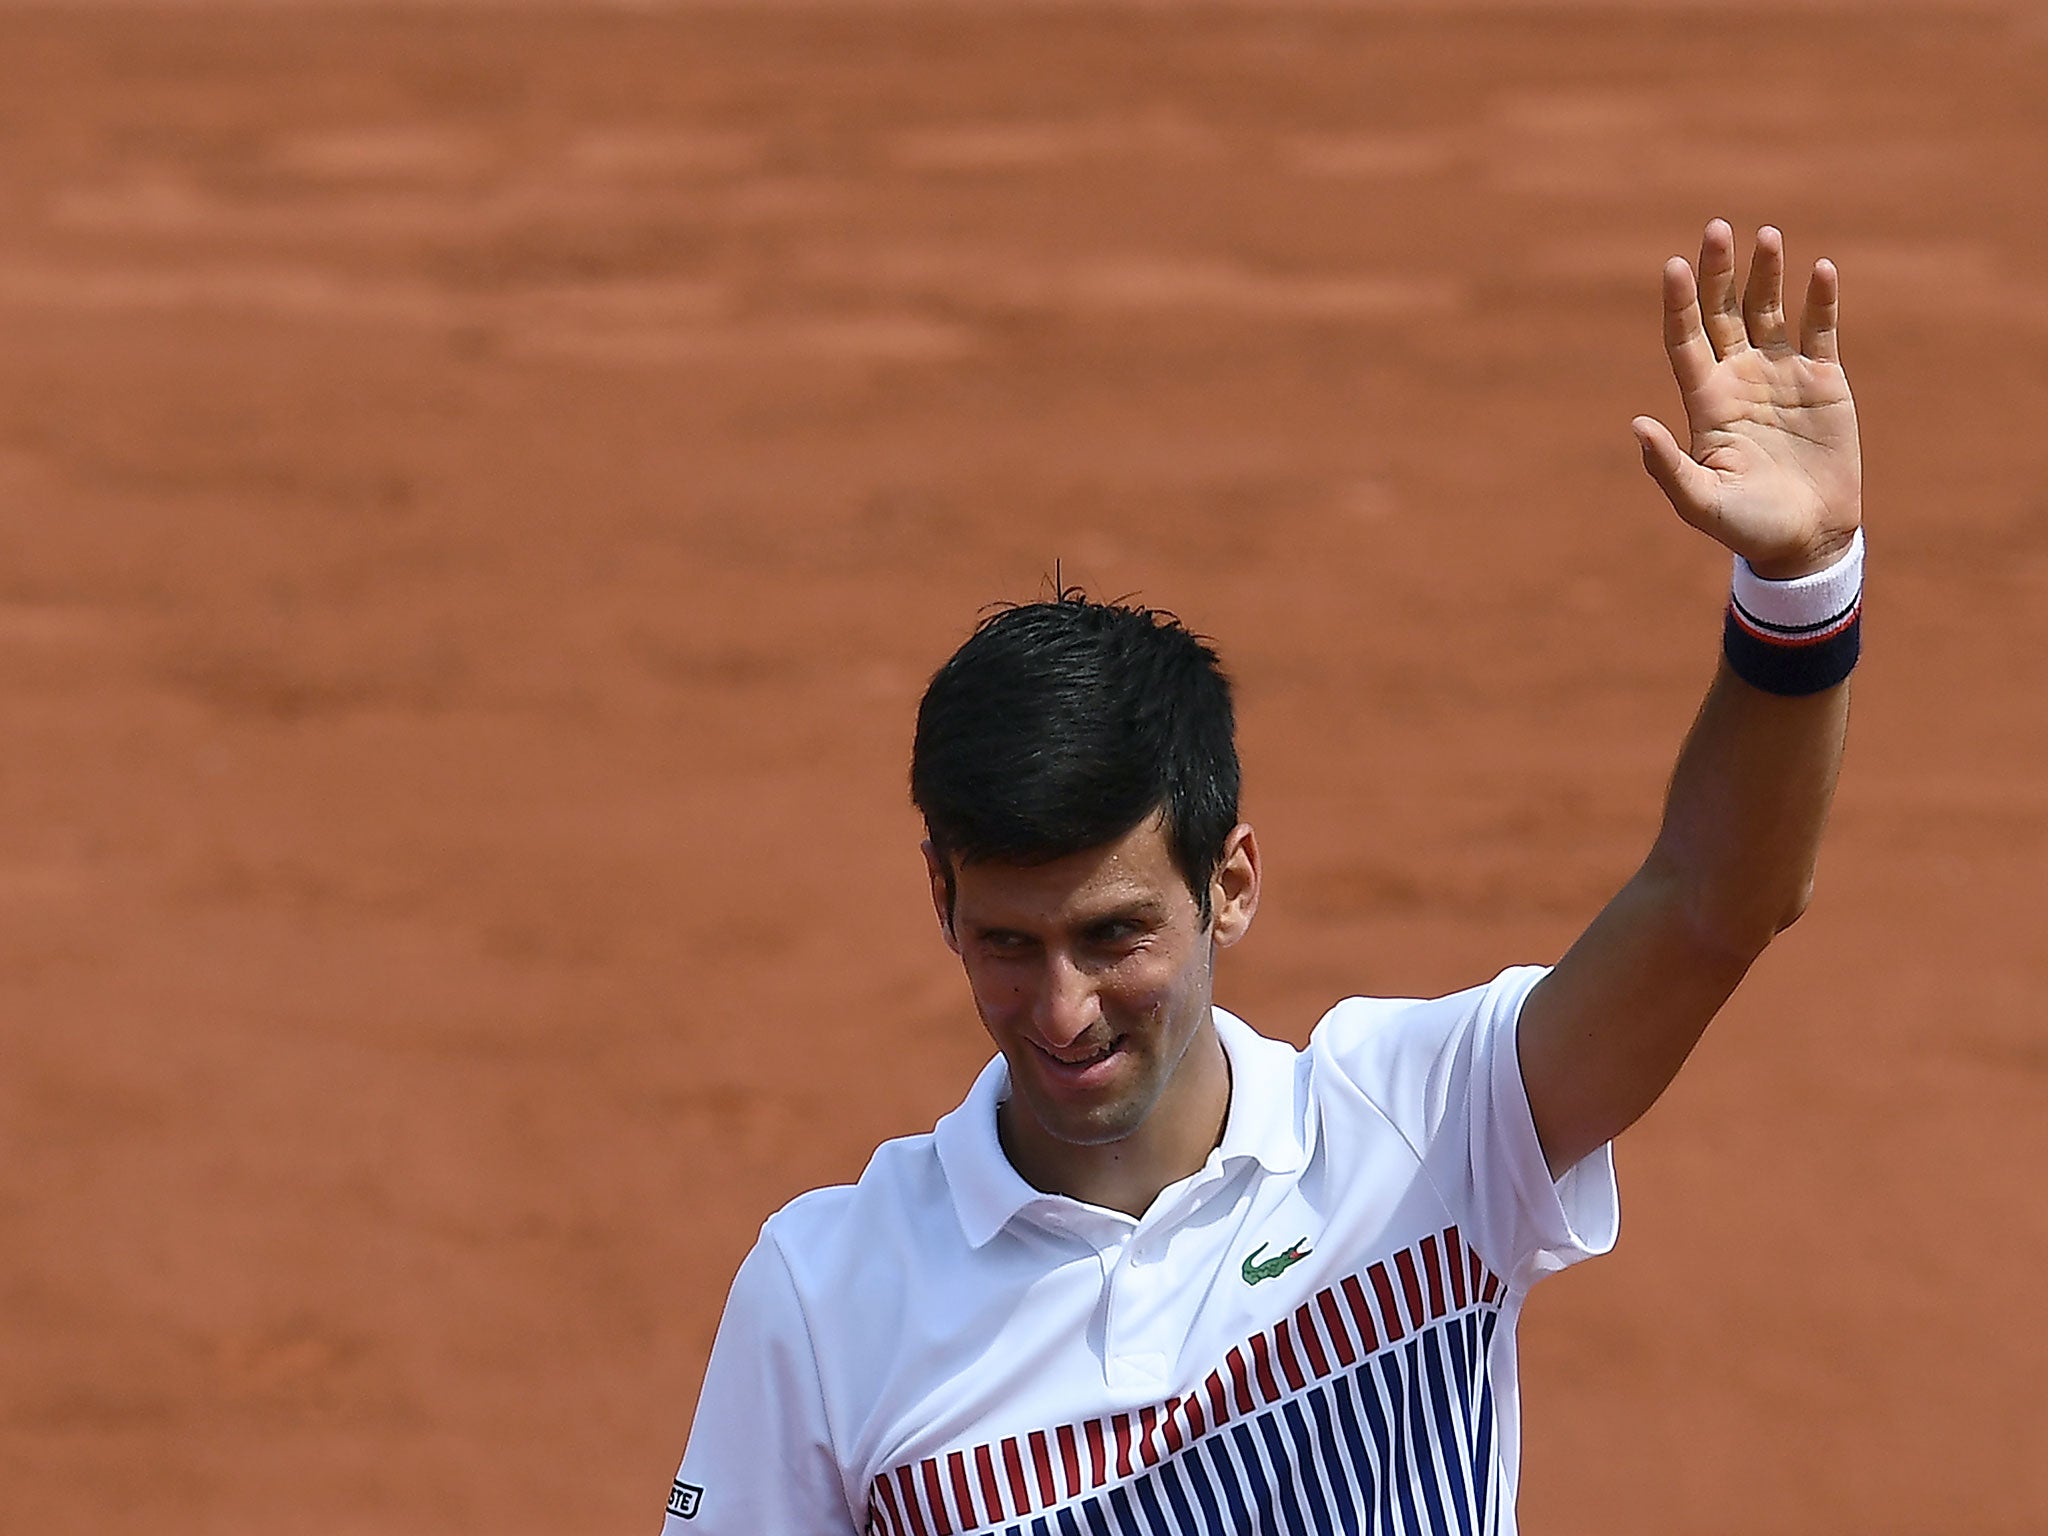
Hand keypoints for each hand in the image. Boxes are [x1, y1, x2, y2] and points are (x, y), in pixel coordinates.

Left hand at [1633, 221, 1861, 579]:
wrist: (1806, 538)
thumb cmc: (1745, 525)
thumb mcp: (1699, 501)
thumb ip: (1668, 466)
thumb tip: (1636, 425)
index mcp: (1705, 401)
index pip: (1685, 339)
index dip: (1679, 303)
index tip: (1674, 265)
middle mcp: (1738, 378)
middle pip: (1723, 312)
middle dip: (1719, 272)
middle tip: (1716, 229)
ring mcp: (1781, 375)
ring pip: (1769, 311)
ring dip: (1767, 274)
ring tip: (1767, 235)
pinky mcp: (1823, 379)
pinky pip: (1819, 329)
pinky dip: (1821, 300)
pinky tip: (1821, 269)